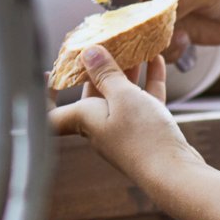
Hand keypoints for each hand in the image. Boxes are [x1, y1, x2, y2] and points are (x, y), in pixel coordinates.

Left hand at [50, 49, 192, 196]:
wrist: (174, 174)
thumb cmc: (144, 137)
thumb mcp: (124, 96)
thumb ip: (106, 73)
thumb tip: (89, 53)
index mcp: (85, 119)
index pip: (52, 112)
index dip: (45, 94)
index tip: (48, 73)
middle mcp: (100, 127)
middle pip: (92, 95)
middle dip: (98, 69)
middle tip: (106, 45)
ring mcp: (124, 131)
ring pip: (121, 96)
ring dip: (127, 72)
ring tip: (135, 47)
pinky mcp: (146, 133)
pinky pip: (143, 103)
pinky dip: (147, 82)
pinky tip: (156, 61)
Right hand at [131, 0, 219, 53]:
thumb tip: (159, 14)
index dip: (126, 3)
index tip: (128, 22)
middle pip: (129, 10)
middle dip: (140, 27)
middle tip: (158, 36)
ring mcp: (156, 11)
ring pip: (140, 31)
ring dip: (157, 41)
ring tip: (183, 37)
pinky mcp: (163, 30)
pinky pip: (154, 46)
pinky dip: (168, 50)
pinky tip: (186, 42)